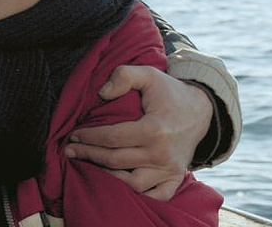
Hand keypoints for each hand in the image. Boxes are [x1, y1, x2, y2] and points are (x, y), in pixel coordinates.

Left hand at [63, 65, 211, 200]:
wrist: (201, 109)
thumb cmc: (169, 92)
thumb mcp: (148, 74)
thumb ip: (124, 76)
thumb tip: (101, 93)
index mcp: (154, 129)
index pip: (112, 138)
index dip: (89, 137)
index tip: (74, 135)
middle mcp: (161, 153)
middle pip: (116, 161)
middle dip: (88, 156)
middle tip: (70, 150)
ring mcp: (170, 169)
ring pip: (133, 183)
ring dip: (108, 177)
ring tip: (89, 165)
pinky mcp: (175, 177)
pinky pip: (157, 196)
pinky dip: (139, 195)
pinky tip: (119, 184)